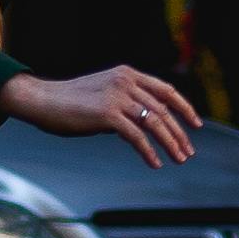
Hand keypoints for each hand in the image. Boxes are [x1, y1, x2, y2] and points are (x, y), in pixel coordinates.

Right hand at [0, 64, 198, 168]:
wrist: (42, 100)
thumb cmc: (69, 101)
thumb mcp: (103, 94)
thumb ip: (125, 103)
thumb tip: (143, 124)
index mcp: (127, 74)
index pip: (166, 90)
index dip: (184, 107)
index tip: (195, 125)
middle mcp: (126, 82)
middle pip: (163, 109)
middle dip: (179, 133)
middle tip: (188, 152)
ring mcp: (117, 96)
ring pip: (154, 122)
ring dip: (170, 143)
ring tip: (178, 159)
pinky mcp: (107, 114)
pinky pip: (136, 136)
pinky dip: (149, 151)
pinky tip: (155, 163)